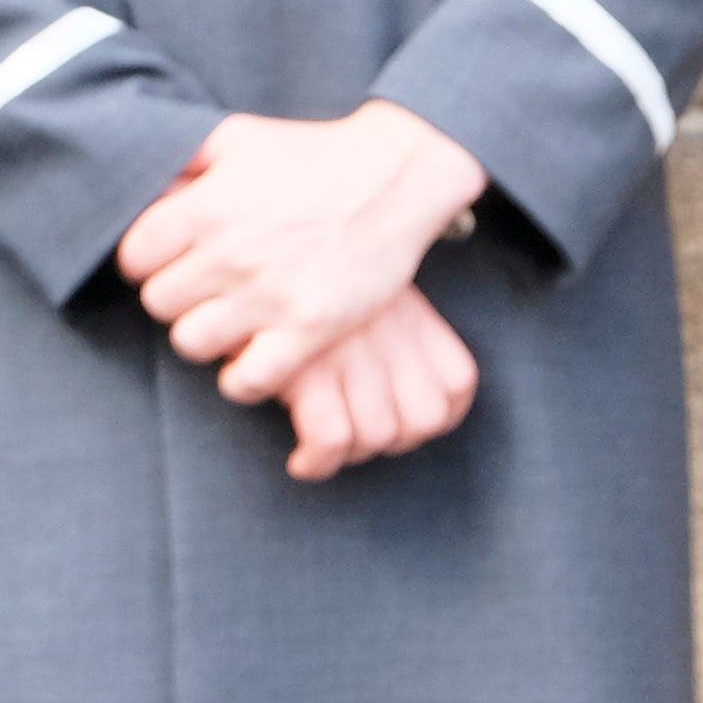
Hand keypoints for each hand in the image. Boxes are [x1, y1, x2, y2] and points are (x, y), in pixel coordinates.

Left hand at [119, 101, 490, 406]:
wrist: (393, 177)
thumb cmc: (308, 155)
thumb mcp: (236, 137)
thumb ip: (183, 158)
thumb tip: (139, 177)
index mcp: (206, 207)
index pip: (132, 257)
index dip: (143, 260)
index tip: (163, 259)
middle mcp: (231, 254)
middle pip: (157, 303)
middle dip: (172, 296)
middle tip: (197, 288)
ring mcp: (270, 296)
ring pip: (191, 343)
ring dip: (202, 334)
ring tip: (222, 319)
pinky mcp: (310, 329)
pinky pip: (248, 379)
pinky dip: (241, 376)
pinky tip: (250, 354)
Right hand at [268, 281, 478, 479]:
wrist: (246, 239)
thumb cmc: (294, 265)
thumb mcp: (355, 277)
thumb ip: (385, 319)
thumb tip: (390, 379)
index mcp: (406, 310)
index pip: (456, 382)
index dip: (438, 416)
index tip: (404, 421)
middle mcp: (387, 331)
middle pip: (424, 418)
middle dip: (392, 440)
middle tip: (356, 435)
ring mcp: (350, 351)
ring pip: (378, 435)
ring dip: (351, 454)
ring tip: (323, 447)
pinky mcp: (305, 367)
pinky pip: (330, 439)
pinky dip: (318, 462)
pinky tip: (301, 460)